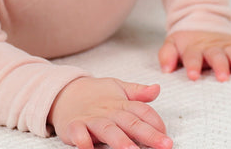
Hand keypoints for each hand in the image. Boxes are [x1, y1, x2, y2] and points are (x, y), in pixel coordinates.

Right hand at [49, 76, 172, 148]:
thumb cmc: (95, 94)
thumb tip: (157, 89)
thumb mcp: (118, 88)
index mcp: (121, 103)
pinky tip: (89, 148)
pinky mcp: (74, 126)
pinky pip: (79, 134)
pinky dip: (83, 141)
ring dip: (120, 140)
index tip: (167, 136)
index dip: (156, 123)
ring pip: (107, 130)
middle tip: (164, 145)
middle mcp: (108, 111)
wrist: (63, 92)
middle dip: (148, 134)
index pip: (143, 111)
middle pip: (130, 122)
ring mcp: (91, 119)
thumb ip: (138, 92)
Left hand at [158, 31, 230, 81]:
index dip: (192, 66)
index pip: (192, 57)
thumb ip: (167, 55)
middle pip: (216, 56)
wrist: (198, 20)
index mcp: (194, 48)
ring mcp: (225, 46)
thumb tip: (166, 69)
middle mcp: (211, 47)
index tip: (193, 76)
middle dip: (220, 66)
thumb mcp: (171, 44)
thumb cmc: (185, 41)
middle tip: (222, 78)